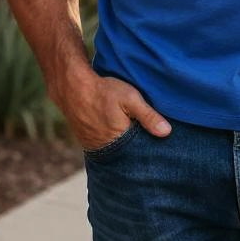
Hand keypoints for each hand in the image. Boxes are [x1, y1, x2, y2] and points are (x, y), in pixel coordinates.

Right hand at [57, 74, 171, 150]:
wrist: (72, 86)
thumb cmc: (103, 91)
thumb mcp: (130, 98)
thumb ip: (148, 115)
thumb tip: (167, 132)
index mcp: (120, 142)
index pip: (140, 153)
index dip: (149, 148)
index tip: (160, 146)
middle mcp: (106, 149)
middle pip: (128, 154)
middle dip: (137, 149)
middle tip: (146, 138)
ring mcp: (94, 147)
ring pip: (116, 151)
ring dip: (124, 145)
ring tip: (131, 135)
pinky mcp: (87, 141)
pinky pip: (104, 146)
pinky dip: (112, 141)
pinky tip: (117, 132)